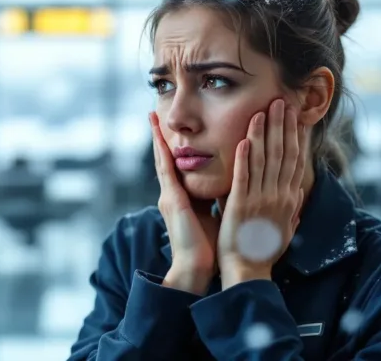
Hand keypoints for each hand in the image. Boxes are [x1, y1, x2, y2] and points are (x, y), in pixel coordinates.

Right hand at [149, 112, 219, 294]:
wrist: (195, 268)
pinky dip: (164, 154)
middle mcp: (171, 194)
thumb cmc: (207, 247)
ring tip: (152, 118)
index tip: (169, 128)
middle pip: (165, 158)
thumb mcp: (212, 215)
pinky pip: (167, 171)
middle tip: (154, 113)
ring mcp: (169, 196)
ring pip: (162, 160)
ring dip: (157, 138)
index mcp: (181, 198)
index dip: (172, 146)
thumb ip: (215, 200)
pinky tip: (162, 139)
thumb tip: (228, 186)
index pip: (176, 165)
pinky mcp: (172, 201)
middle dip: (159, 136)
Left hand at [217, 99, 305, 288]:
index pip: (295, 161)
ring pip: (264, 160)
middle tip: (282, 101)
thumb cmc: (264, 249)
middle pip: (283, 154)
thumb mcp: (285, 226)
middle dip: (282, 126)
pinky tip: (245, 139)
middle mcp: (278, 196)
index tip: (296, 116)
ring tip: (263, 110)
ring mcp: (261, 200)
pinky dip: (245, 157)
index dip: (296, 136)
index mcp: (288, 199)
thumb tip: (299, 194)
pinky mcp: (241, 206)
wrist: (248, 269)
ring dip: (263, 133)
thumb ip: (291, 207)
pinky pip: (244, 177)